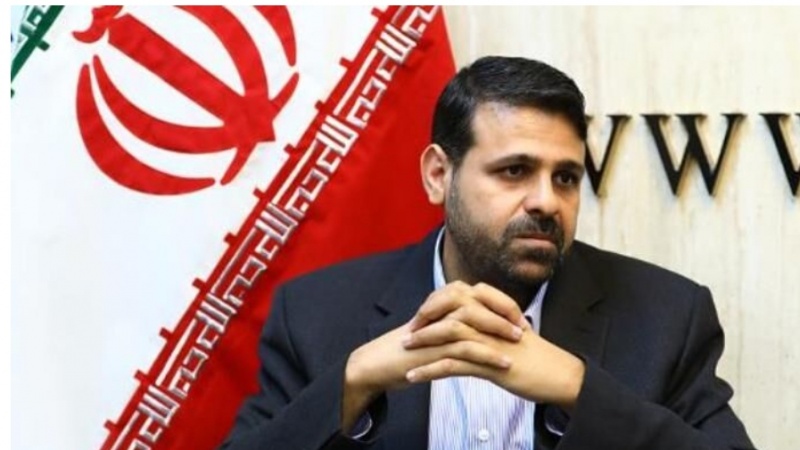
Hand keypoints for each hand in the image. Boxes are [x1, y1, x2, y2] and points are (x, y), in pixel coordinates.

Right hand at [341, 281, 536, 429]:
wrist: (382, 362)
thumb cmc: (411, 348)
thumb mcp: (439, 331)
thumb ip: (460, 322)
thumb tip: (488, 324)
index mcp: (444, 299)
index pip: (482, 293)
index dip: (504, 305)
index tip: (523, 320)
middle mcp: (441, 306)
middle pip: (480, 301)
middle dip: (506, 315)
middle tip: (526, 329)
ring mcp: (436, 325)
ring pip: (474, 321)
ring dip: (499, 333)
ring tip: (519, 346)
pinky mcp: (433, 346)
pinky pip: (465, 346)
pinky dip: (488, 354)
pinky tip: (504, 364)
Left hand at [403, 283, 585, 410]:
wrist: (560, 375)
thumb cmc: (537, 356)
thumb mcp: (511, 332)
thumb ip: (492, 322)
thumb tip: (473, 321)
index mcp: (496, 309)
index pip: (459, 294)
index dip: (437, 302)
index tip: (422, 314)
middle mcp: (491, 320)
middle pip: (449, 307)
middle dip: (424, 318)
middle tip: (408, 331)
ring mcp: (490, 340)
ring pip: (448, 333)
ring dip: (422, 342)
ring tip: (405, 350)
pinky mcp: (490, 364)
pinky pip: (452, 364)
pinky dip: (429, 370)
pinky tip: (414, 377)